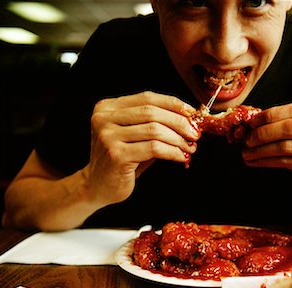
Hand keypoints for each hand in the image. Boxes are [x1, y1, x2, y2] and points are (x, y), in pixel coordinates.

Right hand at [83, 91, 199, 207]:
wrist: (97, 186)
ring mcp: (109, 136)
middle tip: (195, 133)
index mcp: (108, 108)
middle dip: (179, 122)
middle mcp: (105, 118)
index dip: (173, 104)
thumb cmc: (120, 161)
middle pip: (152, 112)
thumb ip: (153, 124)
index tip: (192, 113)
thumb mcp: (133, 137)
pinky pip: (154, 149)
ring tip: (189, 147)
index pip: (147, 97)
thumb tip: (187, 120)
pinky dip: (172, 152)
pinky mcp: (117, 155)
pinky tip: (180, 157)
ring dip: (178, 139)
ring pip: (155, 130)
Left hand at [242, 103, 291, 202]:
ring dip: (261, 150)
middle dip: (264, 132)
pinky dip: (268, 161)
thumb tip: (257, 122)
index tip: (253, 121)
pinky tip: (257, 162)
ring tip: (247, 153)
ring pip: (287, 146)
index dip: (272, 114)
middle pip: (291, 127)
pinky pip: (287, 162)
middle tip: (247, 139)